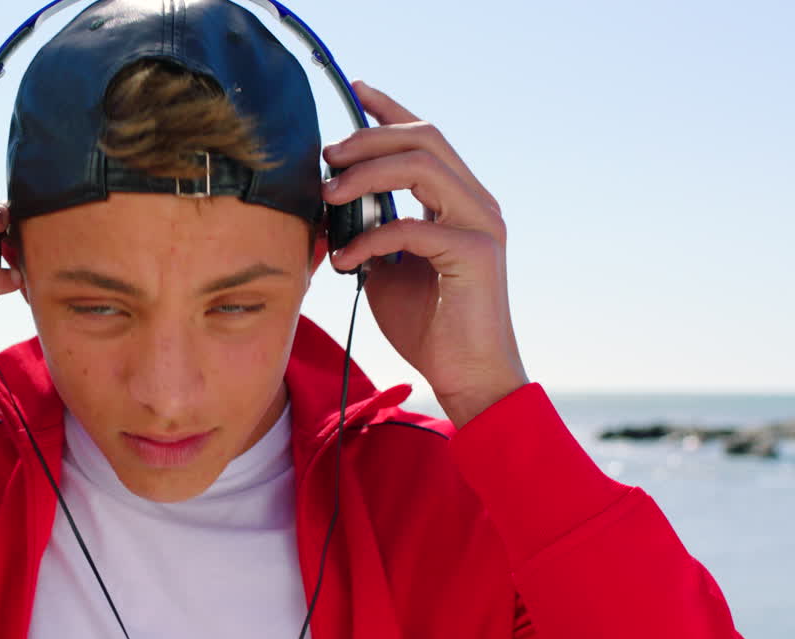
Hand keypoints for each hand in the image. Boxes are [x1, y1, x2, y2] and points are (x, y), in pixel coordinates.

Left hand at [321, 81, 527, 428]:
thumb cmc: (428, 326)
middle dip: (368, 138)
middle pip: (425, 138)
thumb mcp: (385, 270)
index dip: (390, 109)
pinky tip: (345, 260)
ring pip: (423, 167)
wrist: (467, 377)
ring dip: (367, 174)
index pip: (426, 138)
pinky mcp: (475, 254)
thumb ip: (368, 232)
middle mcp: (476, 203)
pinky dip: (370, 238)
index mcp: (457, 201)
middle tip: (327, 157)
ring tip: (329, 196)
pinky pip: (413, 228)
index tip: (354, 91)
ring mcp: (481, 224)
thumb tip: (328, 209)